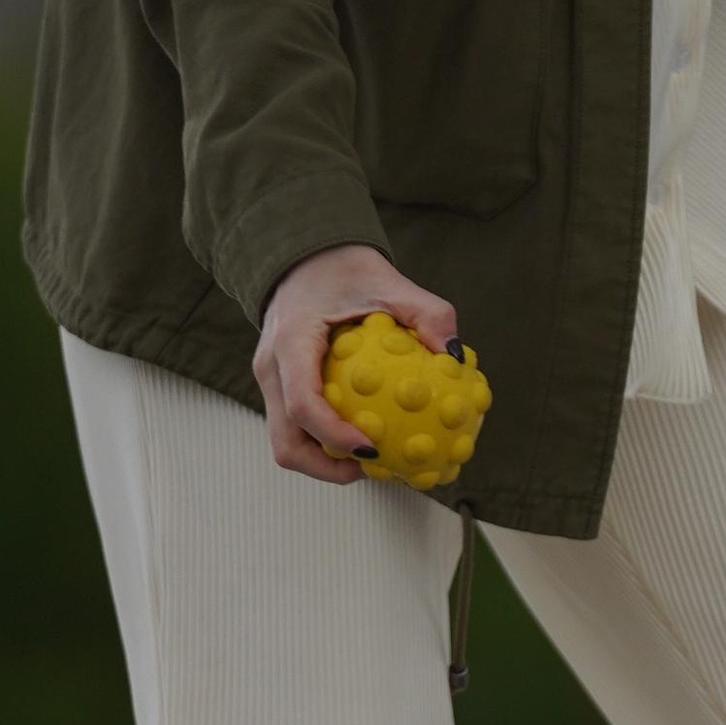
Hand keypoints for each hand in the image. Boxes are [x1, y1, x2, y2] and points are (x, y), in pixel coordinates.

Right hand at [254, 245, 458, 484]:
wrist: (302, 257)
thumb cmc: (345, 269)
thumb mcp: (390, 281)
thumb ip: (427, 313)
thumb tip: (455, 357)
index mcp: (291, 341)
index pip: (303, 404)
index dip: (334, 437)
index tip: (373, 449)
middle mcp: (271, 367)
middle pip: (286, 441)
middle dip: (327, 467)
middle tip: (373, 466)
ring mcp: (270, 381)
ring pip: (288, 442)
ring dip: (326, 460)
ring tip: (372, 460)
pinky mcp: (278, 386)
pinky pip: (298, 427)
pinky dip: (327, 441)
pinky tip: (368, 437)